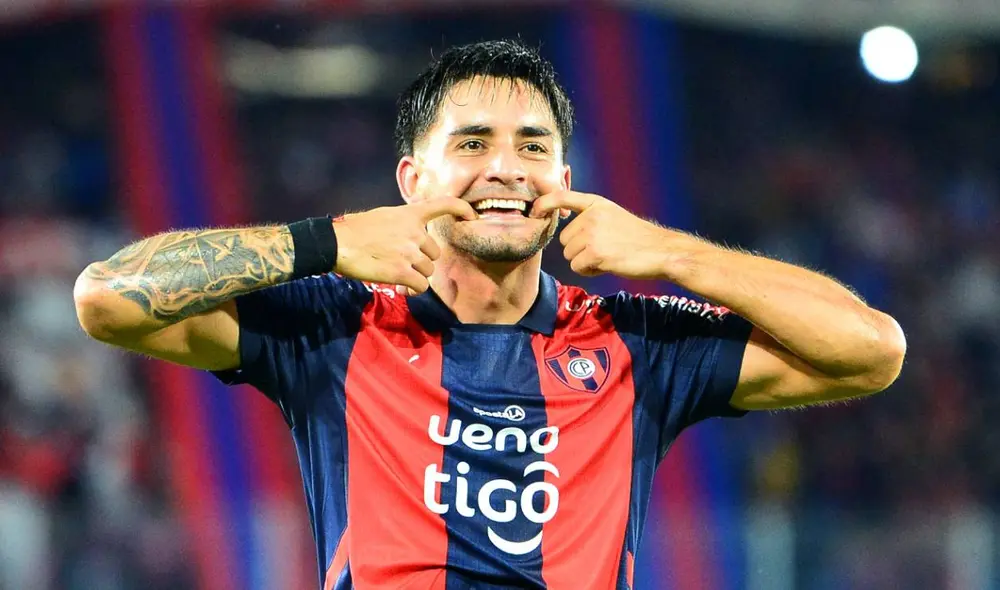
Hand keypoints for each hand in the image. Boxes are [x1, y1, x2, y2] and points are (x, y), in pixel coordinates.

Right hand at [333, 198, 476, 292]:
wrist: (336, 243)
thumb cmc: (356, 230)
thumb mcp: (384, 216)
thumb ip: (404, 223)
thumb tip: (415, 237)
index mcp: (410, 214)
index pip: (444, 204)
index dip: (462, 209)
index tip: (473, 216)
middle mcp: (414, 232)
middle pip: (434, 253)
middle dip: (422, 260)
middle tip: (402, 263)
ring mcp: (409, 252)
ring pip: (428, 271)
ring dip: (415, 275)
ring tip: (395, 273)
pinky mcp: (401, 272)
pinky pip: (420, 285)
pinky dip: (412, 288)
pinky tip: (399, 286)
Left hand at [530, 190, 672, 278]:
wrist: (661, 251)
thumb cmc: (639, 239)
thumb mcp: (614, 217)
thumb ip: (591, 219)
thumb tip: (568, 235)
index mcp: (596, 203)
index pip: (562, 196)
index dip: (544, 204)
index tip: (534, 212)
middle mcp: (592, 215)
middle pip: (564, 240)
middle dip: (578, 250)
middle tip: (604, 250)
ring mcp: (592, 233)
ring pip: (569, 255)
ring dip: (584, 262)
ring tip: (607, 257)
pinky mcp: (595, 252)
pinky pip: (577, 267)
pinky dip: (589, 271)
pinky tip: (607, 265)